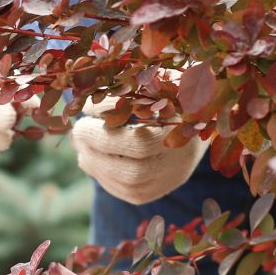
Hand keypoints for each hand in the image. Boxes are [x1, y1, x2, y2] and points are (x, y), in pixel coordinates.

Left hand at [69, 93, 205, 203]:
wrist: (197, 118)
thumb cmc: (168, 90)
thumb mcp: (152, 82)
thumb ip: (125, 92)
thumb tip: (87, 107)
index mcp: (186, 130)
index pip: (142, 142)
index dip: (110, 129)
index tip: (87, 110)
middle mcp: (182, 162)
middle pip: (134, 171)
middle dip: (99, 150)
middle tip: (78, 129)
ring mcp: (171, 179)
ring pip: (129, 185)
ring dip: (96, 165)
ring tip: (80, 144)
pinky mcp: (158, 190)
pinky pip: (128, 192)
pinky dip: (102, 176)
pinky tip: (88, 158)